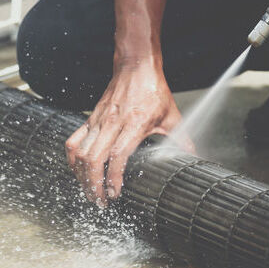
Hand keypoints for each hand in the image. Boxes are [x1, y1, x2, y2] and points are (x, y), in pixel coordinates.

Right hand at [65, 57, 194, 205]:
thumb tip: (196, 159)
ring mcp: (98, 121)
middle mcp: (112, 123)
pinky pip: (73, 141)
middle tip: (101, 201)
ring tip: (89, 191)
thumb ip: (183, 141)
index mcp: (134, 124)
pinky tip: (78, 171)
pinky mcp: (90, 118)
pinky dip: (72, 159)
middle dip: (94, 185)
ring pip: (80, 152)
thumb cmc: (154, 90)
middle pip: (93, 159)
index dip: (113, 178)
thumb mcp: (173, 116)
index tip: (115, 193)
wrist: (136, 66)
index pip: (117, 156)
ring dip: (82, 176)